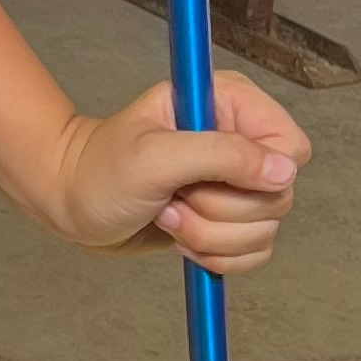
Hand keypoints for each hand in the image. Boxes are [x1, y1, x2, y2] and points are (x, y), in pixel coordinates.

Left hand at [48, 73, 309, 275]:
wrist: (71, 203)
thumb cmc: (98, 170)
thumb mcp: (154, 157)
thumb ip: (220, 156)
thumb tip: (284, 170)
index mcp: (230, 105)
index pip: (290, 146)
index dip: (261, 174)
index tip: (214, 180)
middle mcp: (240, 142)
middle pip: (278, 196)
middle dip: (218, 210)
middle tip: (172, 196)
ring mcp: (235, 184)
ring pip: (264, 230)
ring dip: (209, 235)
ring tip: (165, 213)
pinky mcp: (227, 219)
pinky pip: (252, 252)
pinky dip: (214, 255)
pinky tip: (179, 237)